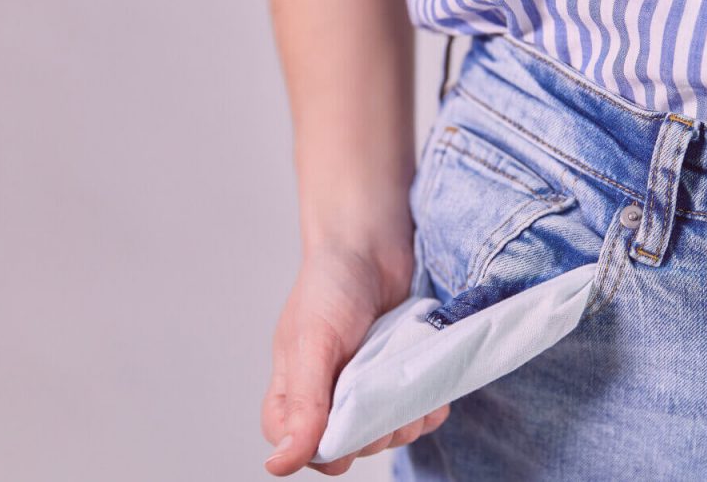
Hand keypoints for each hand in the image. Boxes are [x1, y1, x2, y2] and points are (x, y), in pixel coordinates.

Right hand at [261, 243, 450, 475]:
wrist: (374, 247)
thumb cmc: (330, 286)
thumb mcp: (312, 344)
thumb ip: (303, 404)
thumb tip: (279, 464)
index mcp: (293, 394)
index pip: (301, 449)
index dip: (325, 447)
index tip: (349, 422)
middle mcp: (329, 399)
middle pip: (352, 449)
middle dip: (373, 428)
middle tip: (380, 386)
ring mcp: (368, 392)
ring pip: (389, 437)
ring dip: (404, 417)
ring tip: (403, 376)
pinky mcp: (400, 382)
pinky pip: (419, 416)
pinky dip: (428, 405)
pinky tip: (427, 382)